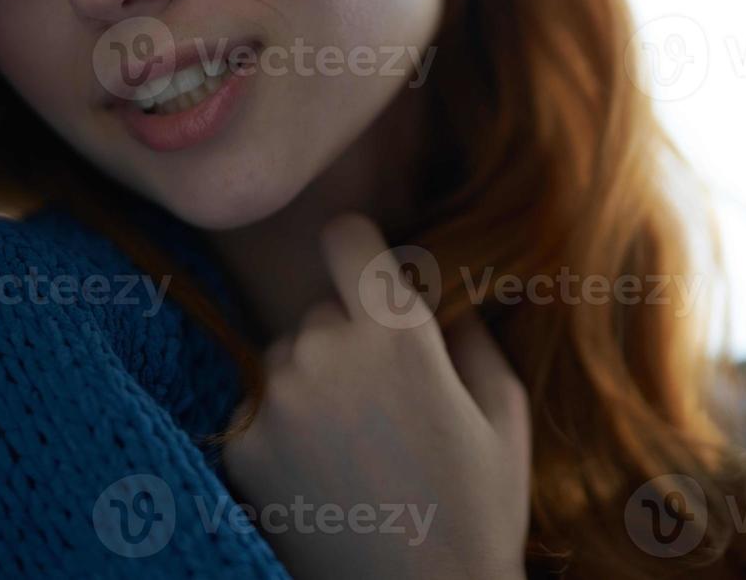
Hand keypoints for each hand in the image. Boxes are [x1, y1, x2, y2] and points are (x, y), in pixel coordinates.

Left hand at [221, 213, 530, 579]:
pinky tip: (324, 473)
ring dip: (311, 381)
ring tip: (356, 445)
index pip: (345, 236)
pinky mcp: (242, 447)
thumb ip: (471, 332)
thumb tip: (443, 287)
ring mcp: (275, 400)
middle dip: (347, 337)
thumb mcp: (504, 411)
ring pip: (286, 356)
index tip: (369, 275)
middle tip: (385, 403)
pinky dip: (283, 428)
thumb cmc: (478, 510)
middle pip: (321, 308)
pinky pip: (259, 407)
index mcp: (395, 332)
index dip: (359, 251)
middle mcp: (323, 351)